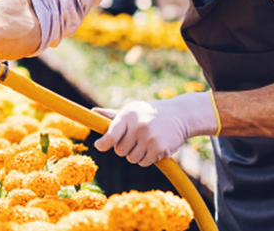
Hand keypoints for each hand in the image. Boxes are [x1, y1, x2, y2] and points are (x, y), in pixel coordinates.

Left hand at [93, 92, 217, 166]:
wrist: (180, 115)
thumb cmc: (150, 113)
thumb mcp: (132, 110)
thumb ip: (112, 115)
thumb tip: (92, 112)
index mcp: (128, 115)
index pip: (111, 134)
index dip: (103, 143)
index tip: (99, 146)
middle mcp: (138, 126)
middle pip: (120, 151)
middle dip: (125, 148)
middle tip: (134, 139)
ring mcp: (149, 138)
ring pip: (131, 159)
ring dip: (136, 155)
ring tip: (145, 142)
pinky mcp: (159, 149)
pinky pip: (143, 163)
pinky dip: (146, 159)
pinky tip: (154, 147)